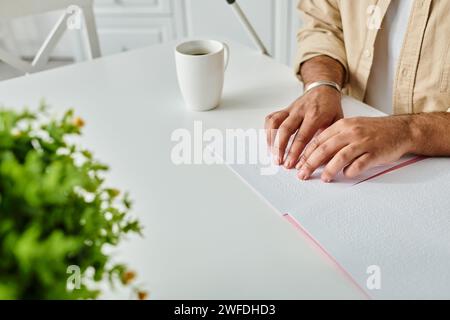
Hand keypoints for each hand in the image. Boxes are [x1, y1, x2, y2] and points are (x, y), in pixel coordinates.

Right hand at [265, 86, 342, 168]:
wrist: (324, 89)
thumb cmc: (331, 107)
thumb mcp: (338, 121)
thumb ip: (330, 138)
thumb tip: (326, 159)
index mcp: (316, 115)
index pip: (302, 136)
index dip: (295, 151)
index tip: (291, 164)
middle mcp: (301, 111)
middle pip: (285, 130)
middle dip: (280, 148)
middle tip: (278, 162)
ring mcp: (291, 110)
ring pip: (275, 123)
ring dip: (271, 139)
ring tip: (271, 154)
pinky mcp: (284, 109)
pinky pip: (271, 118)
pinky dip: (267, 130)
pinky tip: (269, 142)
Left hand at [296, 116, 413, 181]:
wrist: (401, 129)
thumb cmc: (374, 131)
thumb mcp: (352, 128)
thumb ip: (335, 139)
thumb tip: (316, 156)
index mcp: (343, 125)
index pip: (319, 140)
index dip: (306, 153)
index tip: (298, 164)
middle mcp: (352, 132)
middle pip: (325, 148)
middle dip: (310, 163)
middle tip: (302, 174)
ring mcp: (364, 142)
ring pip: (341, 157)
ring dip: (329, 170)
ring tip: (323, 178)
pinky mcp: (375, 152)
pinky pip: (359, 164)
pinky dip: (351, 171)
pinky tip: (346, 175)